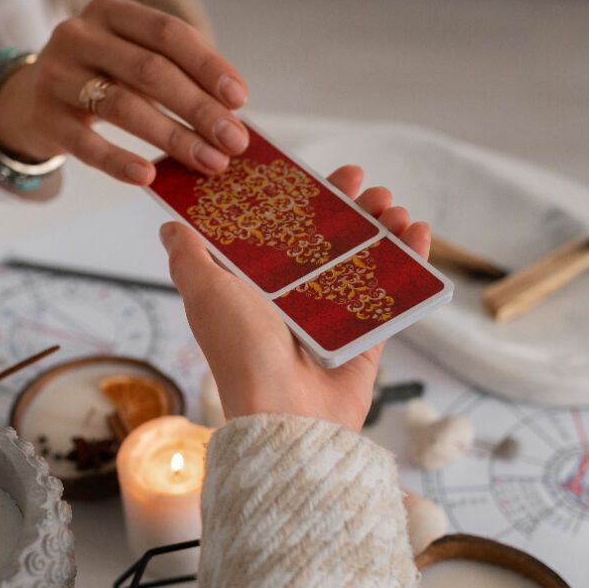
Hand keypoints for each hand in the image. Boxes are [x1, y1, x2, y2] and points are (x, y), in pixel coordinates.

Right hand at [0, 0, 249, 186]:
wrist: (29, 98)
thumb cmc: (100, 77)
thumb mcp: (131, 59)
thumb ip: (175, 74)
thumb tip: (231, 115)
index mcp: (110, 12)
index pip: (168, 33)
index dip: (207, 65)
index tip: (239, 99)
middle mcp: (79, 35)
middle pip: (150, 71)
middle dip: (199, 108)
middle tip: (234, 141)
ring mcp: (56, 74)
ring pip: (123, 106)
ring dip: (172, 138)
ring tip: (208, 162)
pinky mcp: (43, 115)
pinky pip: (85, 144)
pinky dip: (118, 161)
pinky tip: (147, 177)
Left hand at [160, 165, 430, 433]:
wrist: (285, 414)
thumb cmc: (241, 353)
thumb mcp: (205, 294)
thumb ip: (190, 257)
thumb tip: (171, 226)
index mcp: (254, 286)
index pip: (280, 230)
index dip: (299, 199)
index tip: (315, 173)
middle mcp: (291, 300)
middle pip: (326, 240)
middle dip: (348, 207)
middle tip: (365, 185)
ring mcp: (331, 319)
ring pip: (362, 261)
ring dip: (381, 229)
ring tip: (393, 208)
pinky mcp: (364, 339)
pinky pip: (392, 295)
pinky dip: (409, 263)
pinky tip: (417, 233)